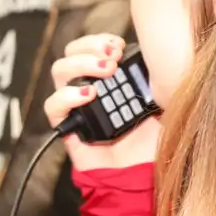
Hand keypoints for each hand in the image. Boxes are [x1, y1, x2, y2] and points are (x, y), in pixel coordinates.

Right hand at [44, 33, 162, 171]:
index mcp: (109, 79)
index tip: (120, 45)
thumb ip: (157, 79)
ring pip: (59, 70)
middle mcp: (89, 88)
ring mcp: (76, 106)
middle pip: (71, 52)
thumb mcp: (162, 102)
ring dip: (81, 63)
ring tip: (106, 71)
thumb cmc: (153, 140)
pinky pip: (53, 106)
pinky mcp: (66, 127)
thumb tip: (157, 54)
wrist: (142, 175)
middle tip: (114, 55)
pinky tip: (89, 95)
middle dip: (90, 46)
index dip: (101, 40)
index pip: (93, 47)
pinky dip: (67, 96)